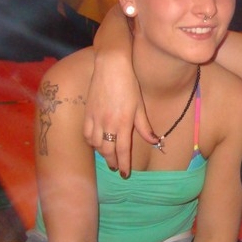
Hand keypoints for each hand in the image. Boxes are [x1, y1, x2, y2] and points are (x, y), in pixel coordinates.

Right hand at [83, 53, 153, 175]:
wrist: (111, 66)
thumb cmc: (129, 84)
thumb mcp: (140, 106)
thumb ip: (145, 127)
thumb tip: (155, 141)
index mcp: (124, 123)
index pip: (123, 150)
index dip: (124, 164)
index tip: (125, 174)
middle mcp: (108, 123)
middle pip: (108, 151)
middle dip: (113, 162)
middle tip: (116, 167)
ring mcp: (96, 118)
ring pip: (96, 144)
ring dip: (102, 153)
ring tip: (108, 156)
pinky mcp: (87, 112)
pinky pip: (86, 134)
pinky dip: (91, 142)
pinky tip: (96, 143)